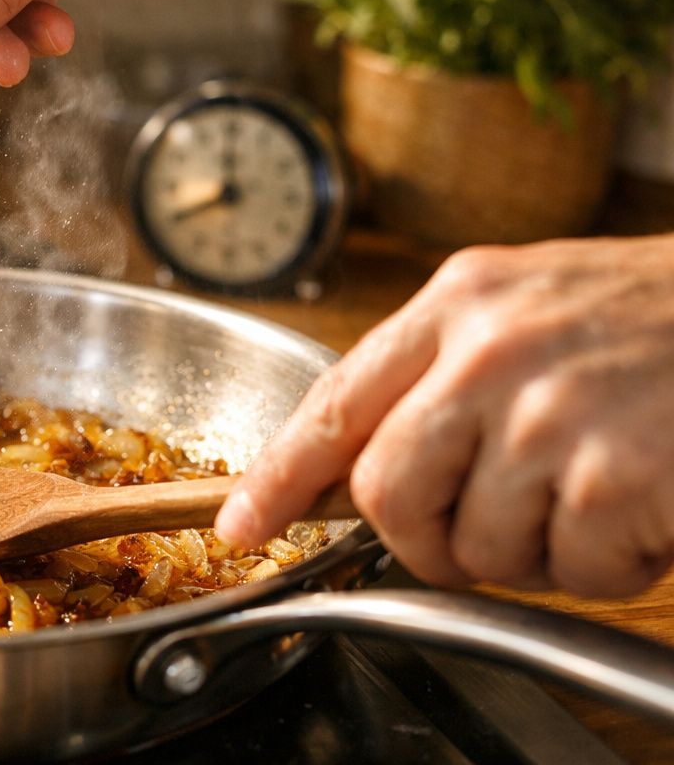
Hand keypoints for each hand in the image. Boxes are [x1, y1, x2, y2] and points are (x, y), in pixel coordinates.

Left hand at [215, 235, 673, 597]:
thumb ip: (439, 374)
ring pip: (475, 545)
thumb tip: (355, 468)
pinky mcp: (618, 470)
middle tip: (476, 535)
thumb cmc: (654, 321)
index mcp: (457, 303)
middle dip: (422, 539)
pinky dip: (607, 564)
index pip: (333, 402)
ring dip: (531, 552)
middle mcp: (489, 349)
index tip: (240, 524)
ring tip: (591, 497)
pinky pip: (572, 570)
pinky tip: (642, 509)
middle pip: (386, 492)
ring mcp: (552, 408)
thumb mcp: (527, 310)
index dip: (278, 476)